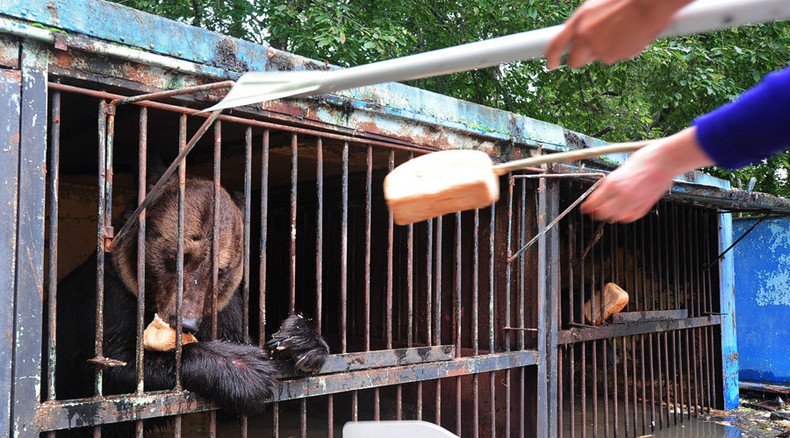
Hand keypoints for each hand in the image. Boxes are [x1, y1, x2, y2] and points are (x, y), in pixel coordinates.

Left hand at [546, 0, 690, 68]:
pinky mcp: (615, 56)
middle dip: (579, 60)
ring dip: (604, 51)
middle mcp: (585, 36)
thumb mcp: (595, 6)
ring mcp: (600, 48)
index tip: (550, 64)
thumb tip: (580, 37)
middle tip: (589, 52)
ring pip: (597, 58)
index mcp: (578, 20)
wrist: (649, 2)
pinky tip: (629, 35)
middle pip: (574, 61)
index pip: (555, 45)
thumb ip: (585, 23)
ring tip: (619, 31)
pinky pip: (614, 57)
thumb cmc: (624, 0)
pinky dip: (620, 50)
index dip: (550, 58)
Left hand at [580, 127, 713, 222]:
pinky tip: (623, 211)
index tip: (585, 208)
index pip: (593, 202)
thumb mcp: (619, 169)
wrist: (666, 160)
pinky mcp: (645, 206)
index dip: (587, 206)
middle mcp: (622, 195)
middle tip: (595, 210)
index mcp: (613, 183)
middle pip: (602, 213)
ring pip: (615, 218)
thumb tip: (601, 193)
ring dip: (610, 215)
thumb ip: (610, 183)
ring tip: (609, 211)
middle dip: (597, 212)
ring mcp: (634, 202)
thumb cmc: (646, 159)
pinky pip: (630, 217)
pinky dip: (625, 216)